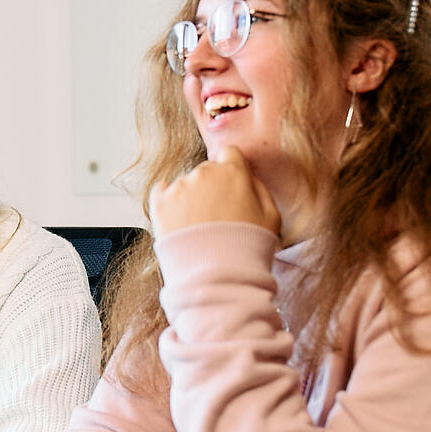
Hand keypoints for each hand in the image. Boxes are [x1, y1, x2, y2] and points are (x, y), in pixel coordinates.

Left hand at [148, 146, 280, 236]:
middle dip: (212, 187)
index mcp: (233, 172)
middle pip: (207, 170)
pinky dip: (169, 204)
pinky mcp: (158, 203)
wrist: (217, 277)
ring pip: (185, 184)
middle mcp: (203, 173)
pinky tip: (180, 222)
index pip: (229, 154)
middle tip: (216, 216)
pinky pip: (161, 193)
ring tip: (199, 228)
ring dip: (191, 198)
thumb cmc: (248, 248)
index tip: (230, 188)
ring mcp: (179, 187)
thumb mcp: (272, 216)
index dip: (231, 170)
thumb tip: (247, 175)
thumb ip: (259, 188)